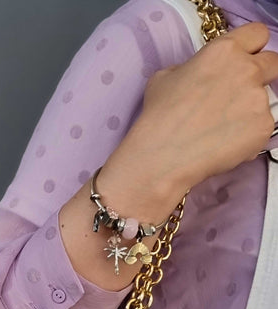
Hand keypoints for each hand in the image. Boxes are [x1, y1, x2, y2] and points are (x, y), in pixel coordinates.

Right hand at [127, 22, 277, 191]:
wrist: (163, 157)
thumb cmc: (159, 120)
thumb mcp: (165, 78)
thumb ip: (192, 68)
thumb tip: (198, 74)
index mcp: (223, 51)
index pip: (257, 34)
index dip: (251, 49)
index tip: (244, 61)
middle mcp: (246, 70)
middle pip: (273, 63)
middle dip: (260, 76)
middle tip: (238, 96)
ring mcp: (258, 99)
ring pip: (265, 100)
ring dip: (249, 111)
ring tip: (220, 130)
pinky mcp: (264, 127)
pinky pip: (262, 128)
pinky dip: (247, 136)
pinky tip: (223, 144)